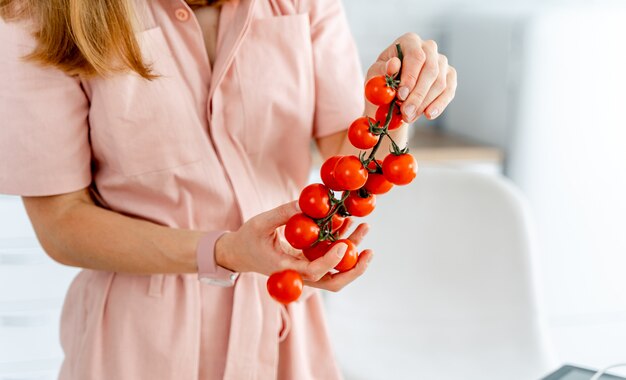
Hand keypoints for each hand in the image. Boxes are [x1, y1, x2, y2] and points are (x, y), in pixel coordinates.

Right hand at [215, 201, 373, 291]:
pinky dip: (342, 244)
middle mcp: (299, 275)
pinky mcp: (309, 263)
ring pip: (335, 272)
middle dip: (354, 269)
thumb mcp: (261, 222)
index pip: (314, 272)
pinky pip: (329, 258)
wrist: (240, 253)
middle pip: (332, 282)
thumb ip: (284, 213)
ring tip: (364, 227)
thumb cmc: (248, 238)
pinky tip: (350, 225)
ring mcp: (306, 271)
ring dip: (352, 253)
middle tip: (369, 251)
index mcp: (286, 269)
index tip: (343, 245)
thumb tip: (309, 201)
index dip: (331, 261)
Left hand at [365, 33, 456, 122]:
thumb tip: (394, 65)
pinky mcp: (449, 76)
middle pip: (430, 70)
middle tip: (405, 113)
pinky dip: (439, 105)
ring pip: (440, 83)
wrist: (391, 93)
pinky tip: (428, 115)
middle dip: (417, 95)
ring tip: (408, 117)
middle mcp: (429, 47)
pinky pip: (449, 91)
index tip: (401, 96)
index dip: (410, 77)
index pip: (416, 56)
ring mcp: (441, 61)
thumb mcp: (374, 75)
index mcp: (409, 41)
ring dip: (424, 104)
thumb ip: (382, 70)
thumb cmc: (381, 80)